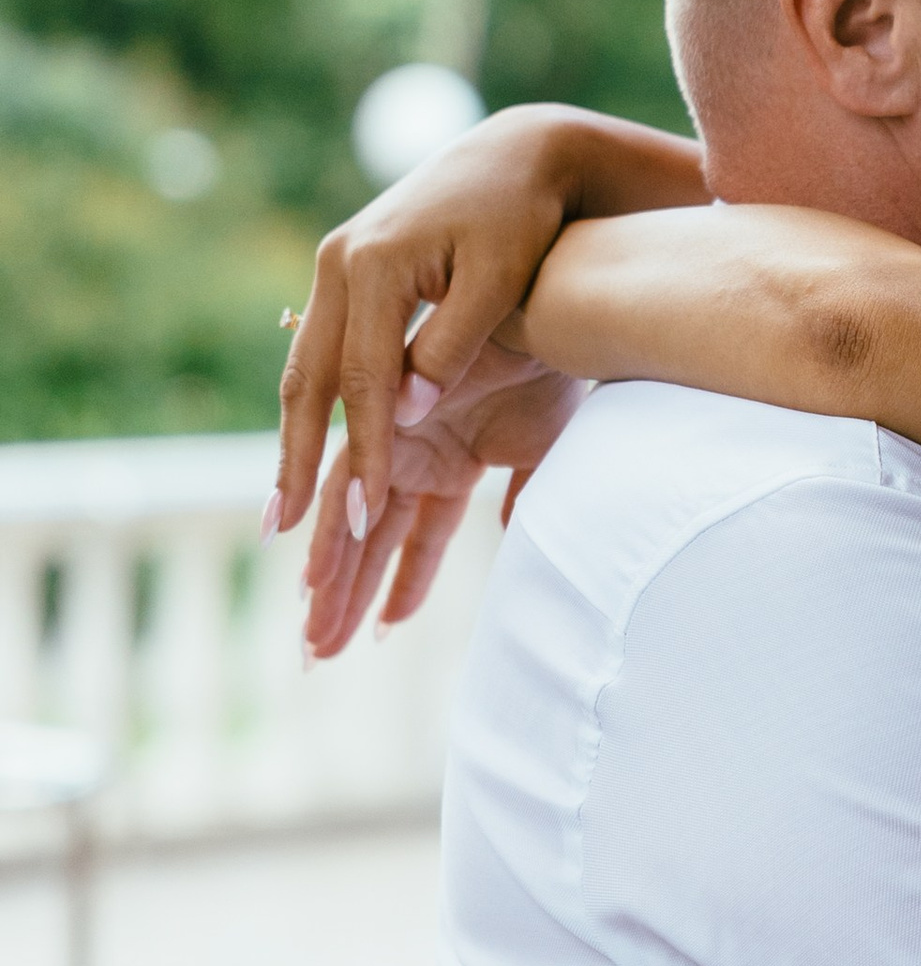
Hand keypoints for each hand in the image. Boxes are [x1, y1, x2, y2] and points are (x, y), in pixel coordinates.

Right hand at [274, 102, 702, 548]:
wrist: (515, 153)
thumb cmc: (521, 218)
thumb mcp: (501, 280)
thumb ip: (453, 344)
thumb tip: (409, 411)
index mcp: (376, 266)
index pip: (363, 381)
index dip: (365, 452)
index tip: (365, 518)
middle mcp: (340, 264)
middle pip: (309, 381)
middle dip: (294, 461)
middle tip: (278, 533)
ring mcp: (336, 267)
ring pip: (303, 370)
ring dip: (291, 441)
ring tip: (280, 510)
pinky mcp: (347, 275)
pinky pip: (320, 353)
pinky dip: (313, 407)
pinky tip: (307, 452)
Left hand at [300, 341, 584, 659]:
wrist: (557, 310)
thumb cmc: (561, 366)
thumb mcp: (548, 445)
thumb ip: (526, 493)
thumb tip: (515, 535)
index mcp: (448, 459)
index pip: (416, 534)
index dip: (401, 584)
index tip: (381, 629)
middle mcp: (412, 452)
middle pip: (371, 536)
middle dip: (347, 596)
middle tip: (319, 655)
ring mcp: (396, 436)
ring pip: (350, 519)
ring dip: (333, 581)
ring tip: (315, 639)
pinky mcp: (386, 415)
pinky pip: (349, 480)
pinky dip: (334, 531)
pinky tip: (319, 580)